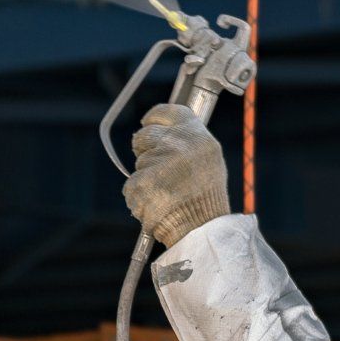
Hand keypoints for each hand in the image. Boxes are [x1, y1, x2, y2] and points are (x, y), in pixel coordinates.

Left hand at [124, 103, 231, 245]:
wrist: (201, 229)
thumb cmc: (206, 196)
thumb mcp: (208, 159)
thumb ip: (188, 140)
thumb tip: (163, 129)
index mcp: (196, 135)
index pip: (168, 112)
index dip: (154, 116)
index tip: (148, 121)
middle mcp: (177, 144)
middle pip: (144, 135)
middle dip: (145, 148)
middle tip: (160, 168)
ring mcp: (157, 163)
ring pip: (139, 163)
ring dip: (146, 176)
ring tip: (166, 192)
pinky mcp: (141, 183)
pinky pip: (131, 184)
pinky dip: (140, 195)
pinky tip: (157, 202)